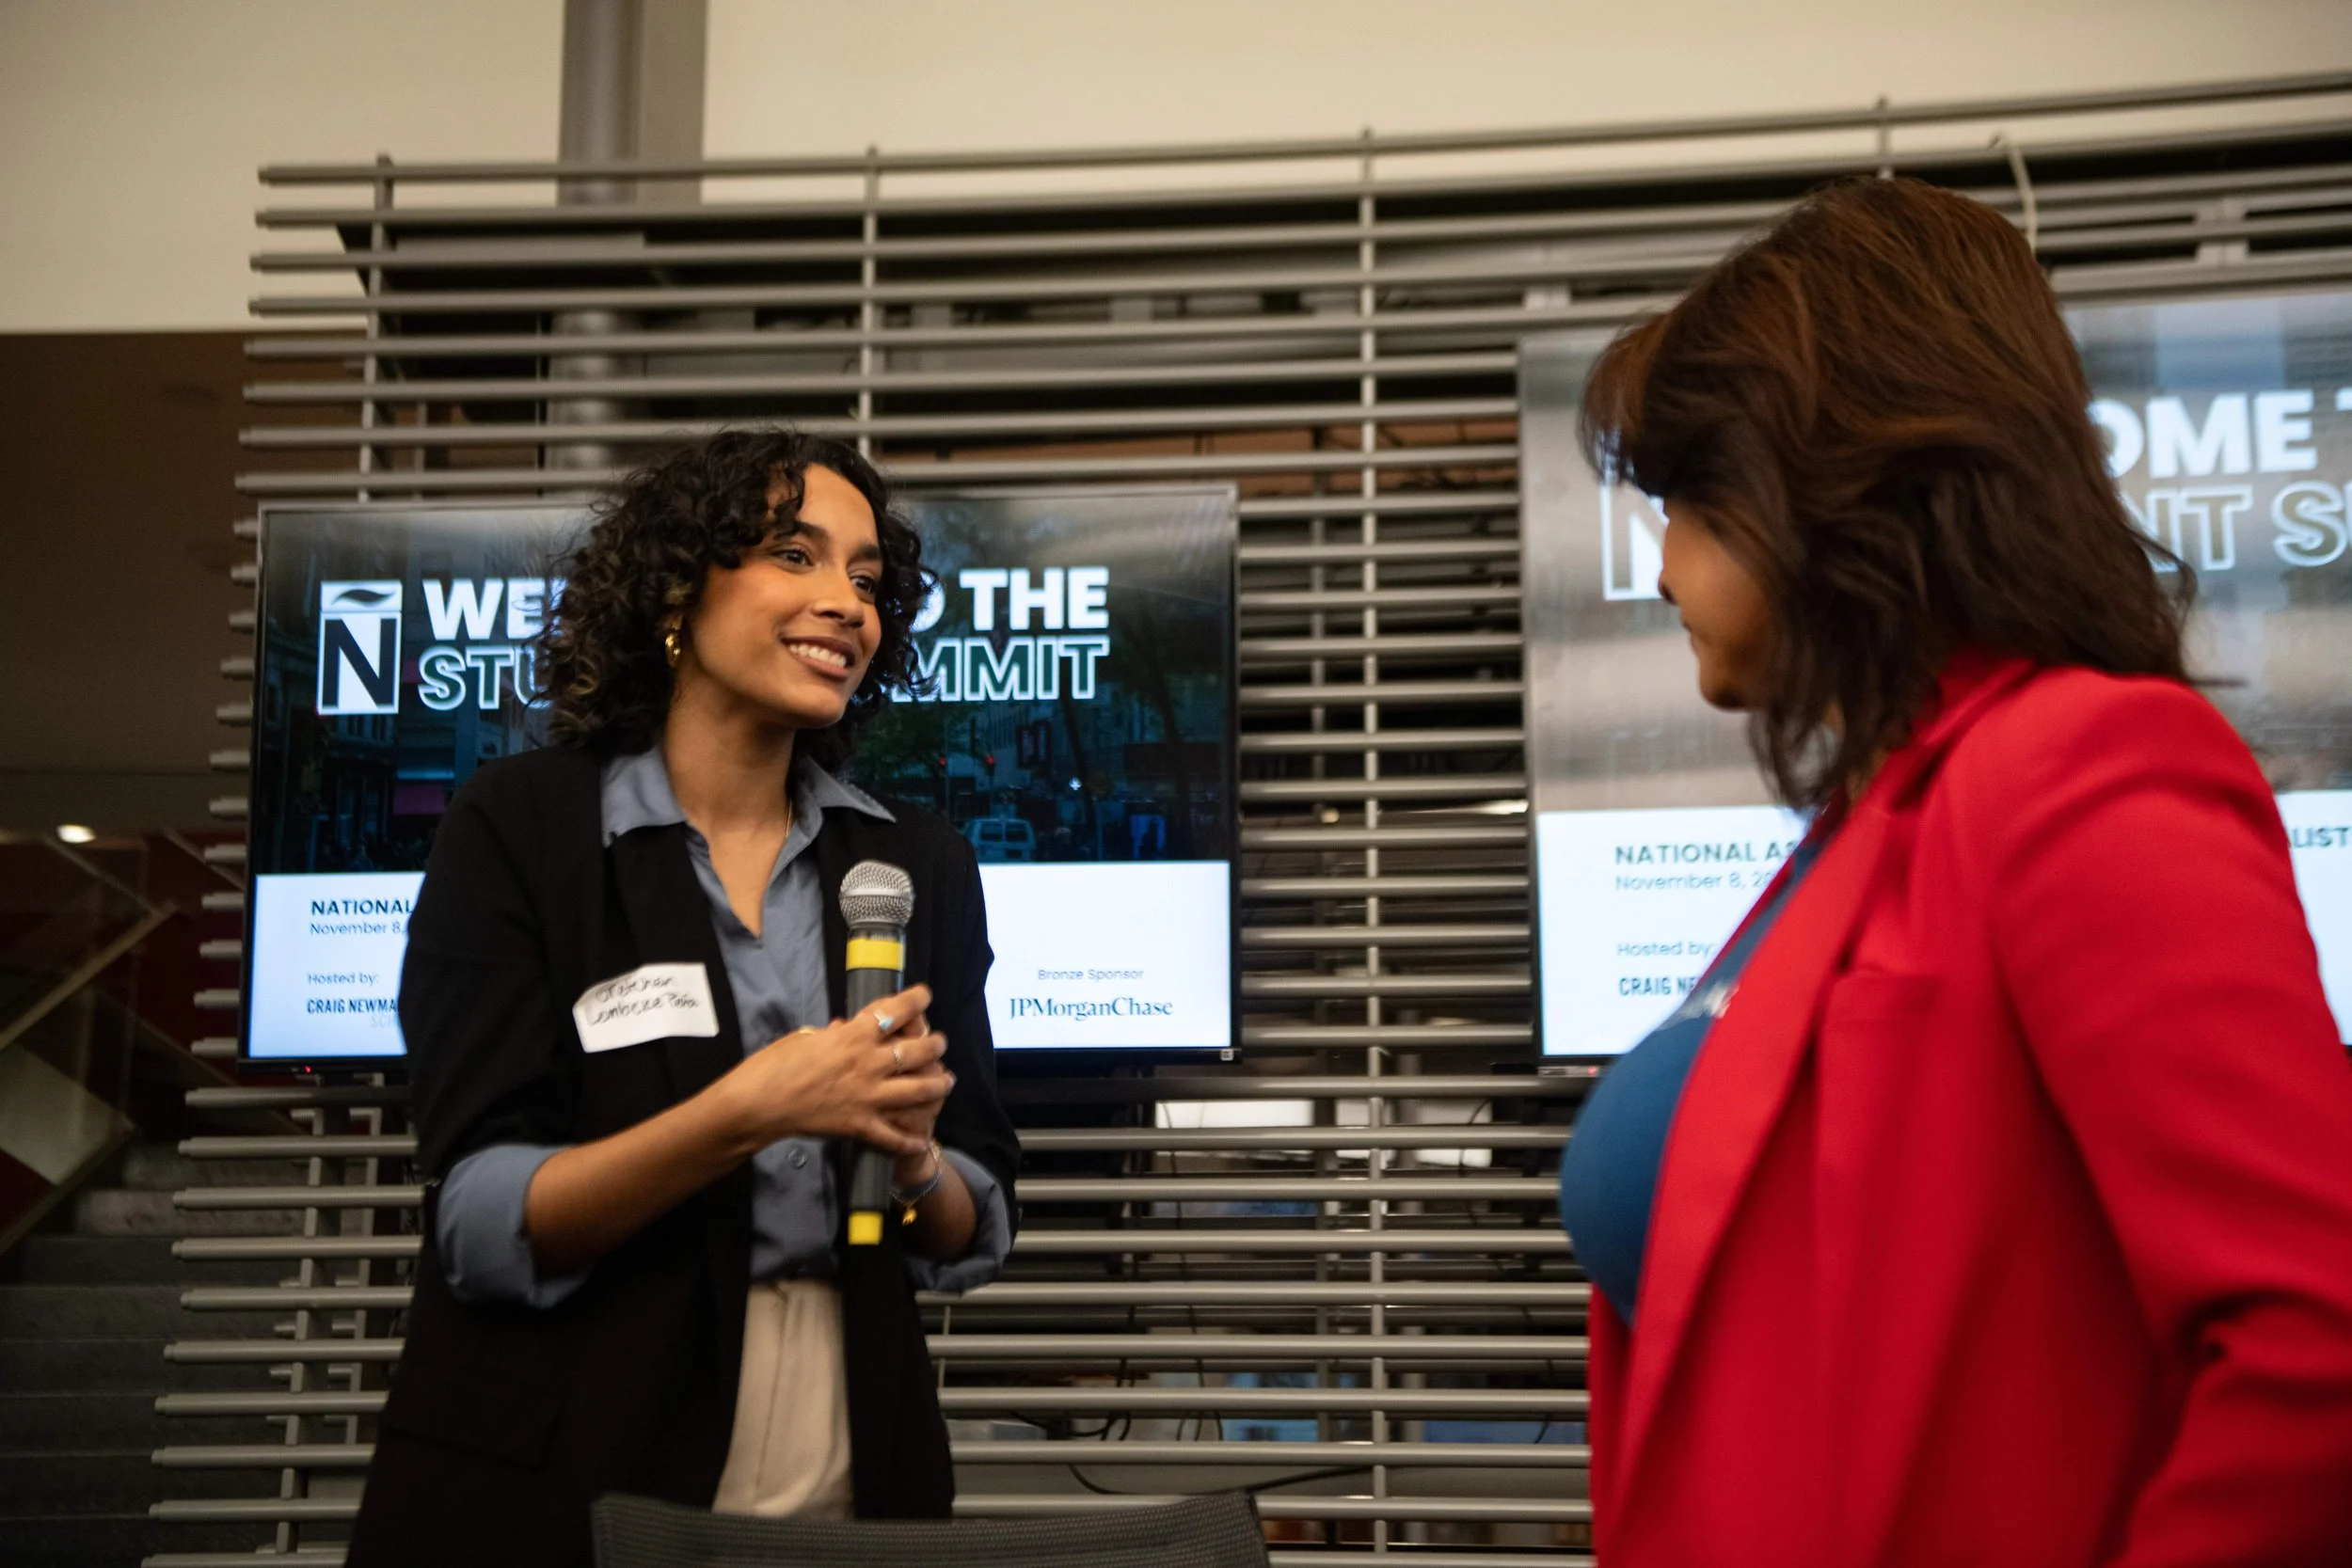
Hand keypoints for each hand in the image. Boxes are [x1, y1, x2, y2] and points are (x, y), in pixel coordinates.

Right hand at [709, 984, 950, 1154]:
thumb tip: (847, 1031)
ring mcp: (867, 1096)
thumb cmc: (773, 1064)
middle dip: (935, 1044)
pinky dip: (908, 1140)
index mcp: (853, 1036)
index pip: (895, 1012)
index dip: (916, 1001)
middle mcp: (868, 1063)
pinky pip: (892, 1135)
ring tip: (946, 1080)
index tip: (925, 996)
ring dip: (937, 1084)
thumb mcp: (805, 1038)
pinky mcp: (859, 1125)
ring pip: (918, 1090)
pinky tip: (921, 1140)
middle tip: (940, 1042)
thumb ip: (833, 1035)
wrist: (759, 1104)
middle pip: (917, 1050)